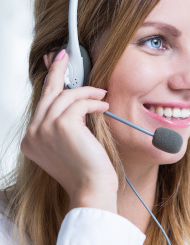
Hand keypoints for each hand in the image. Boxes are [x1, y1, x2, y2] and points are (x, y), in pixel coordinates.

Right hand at [21, 49, 117, 211]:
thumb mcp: (71, 146)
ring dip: (87, 92)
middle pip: (47, 94)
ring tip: (102, 95)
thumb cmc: (88, 171)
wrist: (92, 189)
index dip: (50, 83)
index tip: (55, 65)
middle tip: (65, 55)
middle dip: (57, 71)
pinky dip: (93, 101)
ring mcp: (44, 129)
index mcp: (31, 140)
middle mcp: (32, 134)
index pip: (41, 104)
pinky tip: (103, 106)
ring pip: (65, 97)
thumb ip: (65, 125)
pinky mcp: (61, 126)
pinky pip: (79, 103)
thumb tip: (72, 98)